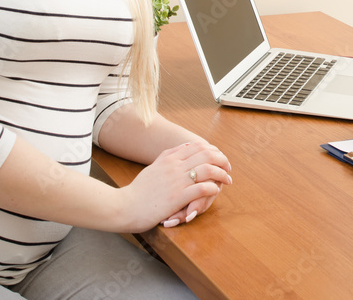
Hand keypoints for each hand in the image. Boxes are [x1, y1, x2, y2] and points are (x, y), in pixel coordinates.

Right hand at [115, 140, 232, 231]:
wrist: (124, 206)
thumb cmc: (138, 190)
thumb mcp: (154, 167)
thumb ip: (169, 156)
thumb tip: (186, 147)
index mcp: (169, 157)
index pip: (198, 146)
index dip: (213, 150)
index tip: (219, 158)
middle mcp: (174, 166)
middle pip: (206, 155)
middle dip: (222, 160)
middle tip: (228, 168)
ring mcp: (176, 181)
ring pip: (208, 169)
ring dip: (222, 174)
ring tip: (227, 181)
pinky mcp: (177, 197)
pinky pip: (202, 188)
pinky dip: (212, 188)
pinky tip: (215, 191)